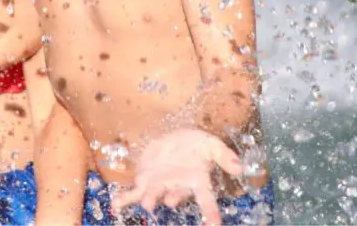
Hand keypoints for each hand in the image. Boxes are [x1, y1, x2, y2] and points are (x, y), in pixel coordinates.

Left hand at [113, 129, 243, 224]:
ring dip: (150, 199)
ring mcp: (160, 185)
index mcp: (197, 180)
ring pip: (155, 194)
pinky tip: (116, 205)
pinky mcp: (144, 181)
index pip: (206, 198)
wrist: (173, 140)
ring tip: (147, 203)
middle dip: (174, 198)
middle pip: (177, 195)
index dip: (211, 212)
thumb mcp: (210, 144)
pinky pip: (134, 193)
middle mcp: (178, 186)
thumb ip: (223, 155)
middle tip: (171, 201)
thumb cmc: (194, 145)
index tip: (215, 225)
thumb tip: (240, 168)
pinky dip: (125, 199)